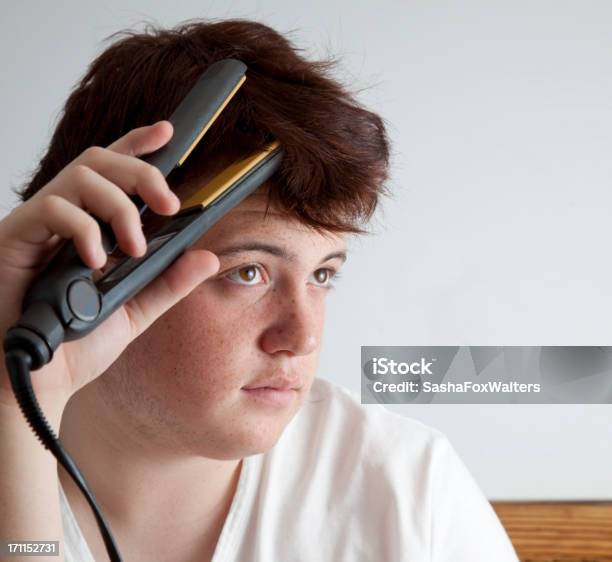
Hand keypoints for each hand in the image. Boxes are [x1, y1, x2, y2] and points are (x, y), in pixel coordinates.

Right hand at [0, 121, 218, 409]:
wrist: (34, 378)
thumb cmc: (75, 344)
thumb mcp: (134, 310)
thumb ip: (169, 282)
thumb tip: (208, 257)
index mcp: (91, 227)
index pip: (113, 172)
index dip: (138, 145)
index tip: (168, 133)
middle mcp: (65, 218)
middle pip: (99, 161)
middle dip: (141, 173)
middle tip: (169, 204)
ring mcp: (38, 225)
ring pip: (79, 176)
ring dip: (118, 205)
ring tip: (134, 246)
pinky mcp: (15, 237)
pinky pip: (50, 209)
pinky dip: (82, 229)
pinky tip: (95, 262)